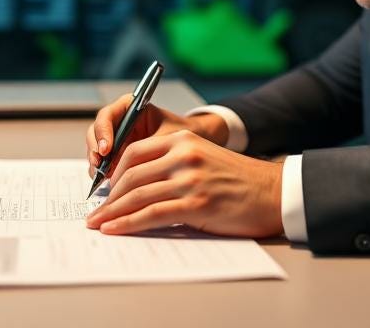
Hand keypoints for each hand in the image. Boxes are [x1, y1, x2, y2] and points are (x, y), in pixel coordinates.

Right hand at [85, 95, 228, 178]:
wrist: (193, 147)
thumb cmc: (184, 136)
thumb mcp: (167, 137)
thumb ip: (147, 145)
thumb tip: (126, 159)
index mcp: (130, 107)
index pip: (107, 115)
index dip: (103, 132)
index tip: (106, 149)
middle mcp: (120, 121)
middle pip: (96, 133)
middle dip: (95, 150)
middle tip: (99, 165)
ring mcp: (117, 139)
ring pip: (96, 149)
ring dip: (97, 164)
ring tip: (104, 177)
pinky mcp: (117, 155)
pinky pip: (104, 163)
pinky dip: (104, 173)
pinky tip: (111, 184)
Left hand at [85, 130, 283, 237]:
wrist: (273, 193)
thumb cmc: (239, 181)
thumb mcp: (203, 160)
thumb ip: (173, 166)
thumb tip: (137, 189)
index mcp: (182, 141)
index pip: (134, 153)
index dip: (114, 173)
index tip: (105, 190)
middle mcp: (183, 156)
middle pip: (131, 175)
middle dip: (109, 197)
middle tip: (95, 212)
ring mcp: (189, 180)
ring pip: (137, 195)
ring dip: (112, 212)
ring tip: (98, 224)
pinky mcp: (195, 204)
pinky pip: (151, 215)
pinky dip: (127, 223)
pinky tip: (115, 229)